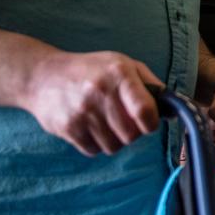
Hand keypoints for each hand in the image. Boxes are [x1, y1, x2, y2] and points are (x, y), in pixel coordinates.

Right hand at [21, 51, 161, 156]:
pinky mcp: (68, 128)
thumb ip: (149, 83)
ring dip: (114, 140)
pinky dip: (96, 144)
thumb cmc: (90, 70)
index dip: (151, 123)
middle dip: (132, 133)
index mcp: (119, 73)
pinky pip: (94, 150)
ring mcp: (83, 111)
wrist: (42, 75)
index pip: (145, 111)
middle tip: (123, 122)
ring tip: (104, 122)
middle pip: (131, 135)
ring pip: (114, 146)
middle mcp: (100, 92)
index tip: (148, 122)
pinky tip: (89, 126)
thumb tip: (172, 108)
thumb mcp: (121, 64)